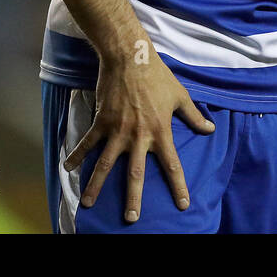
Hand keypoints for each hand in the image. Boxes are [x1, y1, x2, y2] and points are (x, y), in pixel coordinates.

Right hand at [64, 53, 214, 222]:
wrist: (131, 58)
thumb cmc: (158, 76)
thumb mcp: (180, 96)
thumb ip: (194, 116)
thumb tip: (210, 130)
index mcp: (161, 132)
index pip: (172, 165)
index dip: (178, 186)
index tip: (182, 205)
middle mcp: (139, 136)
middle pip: (135, 174)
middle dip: (133, 198)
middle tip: (131, 218)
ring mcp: (118, 131)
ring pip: (105, 164)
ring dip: (96, 185)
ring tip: (88, 204)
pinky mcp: (101, 122)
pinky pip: (87, 143)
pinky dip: (76, 156)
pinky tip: (67, 169)